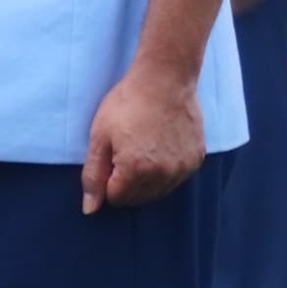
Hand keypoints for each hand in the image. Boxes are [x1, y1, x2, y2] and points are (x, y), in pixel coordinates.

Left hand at [80, 63, 205, 213]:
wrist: (165, 77)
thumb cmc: (128, 102)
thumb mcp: (100, 136)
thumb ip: (93, 176)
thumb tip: (90, 210)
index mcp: (135, 171)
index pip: (116, 198)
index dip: (109, 179)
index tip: (112, 155)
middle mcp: (163, 175)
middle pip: (138, 199)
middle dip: (127, 182)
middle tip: (127, 150)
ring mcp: (182, 168)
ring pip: (158, 191)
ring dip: (148, 179)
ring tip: (145, 146)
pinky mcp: (196, 159)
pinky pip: (177, 178)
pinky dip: (168, 169)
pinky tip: (162, 144)